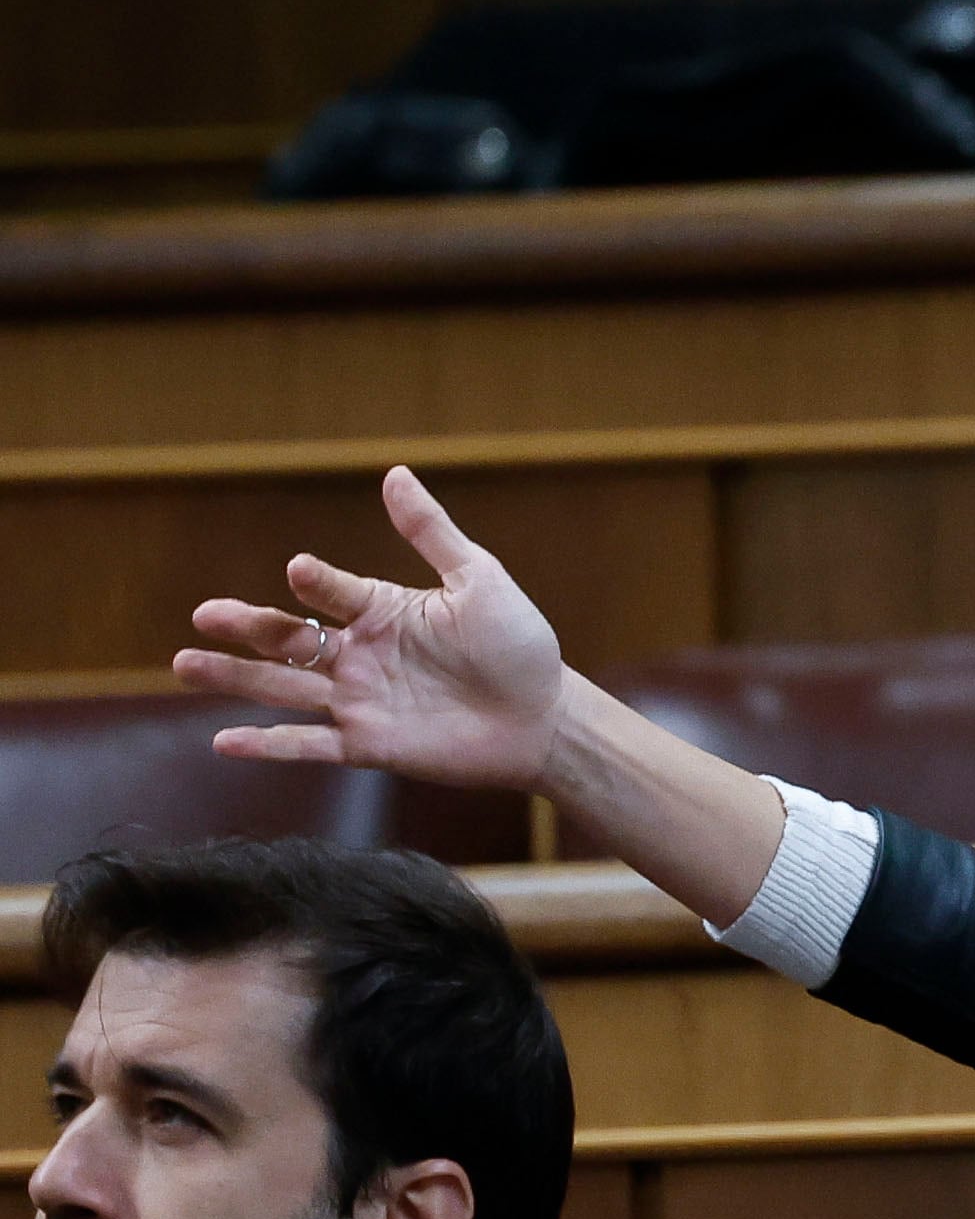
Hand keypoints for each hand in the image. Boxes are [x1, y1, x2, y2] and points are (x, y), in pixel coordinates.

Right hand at [175, 466, 569, 793]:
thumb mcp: (479, 581)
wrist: (545, 717)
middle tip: (204, 614)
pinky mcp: (369, 745)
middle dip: (247, 627)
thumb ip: (432, 533)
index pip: (333, 592)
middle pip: (290, 640)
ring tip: (185, 663)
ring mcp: (359, 701)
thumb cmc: (518, 645)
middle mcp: (359, 654)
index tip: (300, 570)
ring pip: (284, 688)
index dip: (317, 583)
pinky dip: (268, 745)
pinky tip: (224, 741)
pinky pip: (310, 745)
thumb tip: (395, 473)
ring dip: (235, 679)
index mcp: (381, 611)